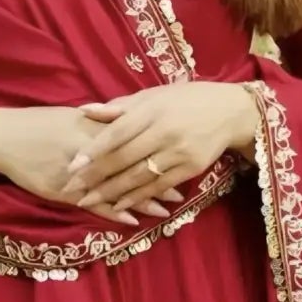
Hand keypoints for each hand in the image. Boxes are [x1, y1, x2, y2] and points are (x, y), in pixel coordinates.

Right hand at [0, 105, 180, 225]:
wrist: (3, 137)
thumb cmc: (38, 125)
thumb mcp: (72, 118)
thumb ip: (99, 122)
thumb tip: (126, 121)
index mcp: (93, 128)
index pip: (133, 139)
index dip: (157, 149)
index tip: (179, 154)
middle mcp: (90, 149)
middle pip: (131, 164)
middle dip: (157, 176)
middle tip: (183, 186)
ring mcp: (78, 172)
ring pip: (117, 186)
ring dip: (142, 198)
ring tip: (167, 208)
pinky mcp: (64, 190)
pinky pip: (93, 204)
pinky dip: (113, 212)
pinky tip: (132, 220)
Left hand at [62, 81, 260, 213]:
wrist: (230, 111)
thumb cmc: (186, 99)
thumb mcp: (154, 95)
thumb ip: (120, 107)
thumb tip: (84, 110)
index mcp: (153, 110)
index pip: (118, 133)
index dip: (94, 150)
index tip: (72, 165)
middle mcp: (164, 132)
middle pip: (124, 158)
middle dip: (96, 176)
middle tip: (71, 189)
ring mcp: (178, 152)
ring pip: (139, 176)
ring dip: (112, 192)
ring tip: (88, 201)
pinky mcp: (190, 169)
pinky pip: (158, 186)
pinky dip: (138, 198)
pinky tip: (119, 206)